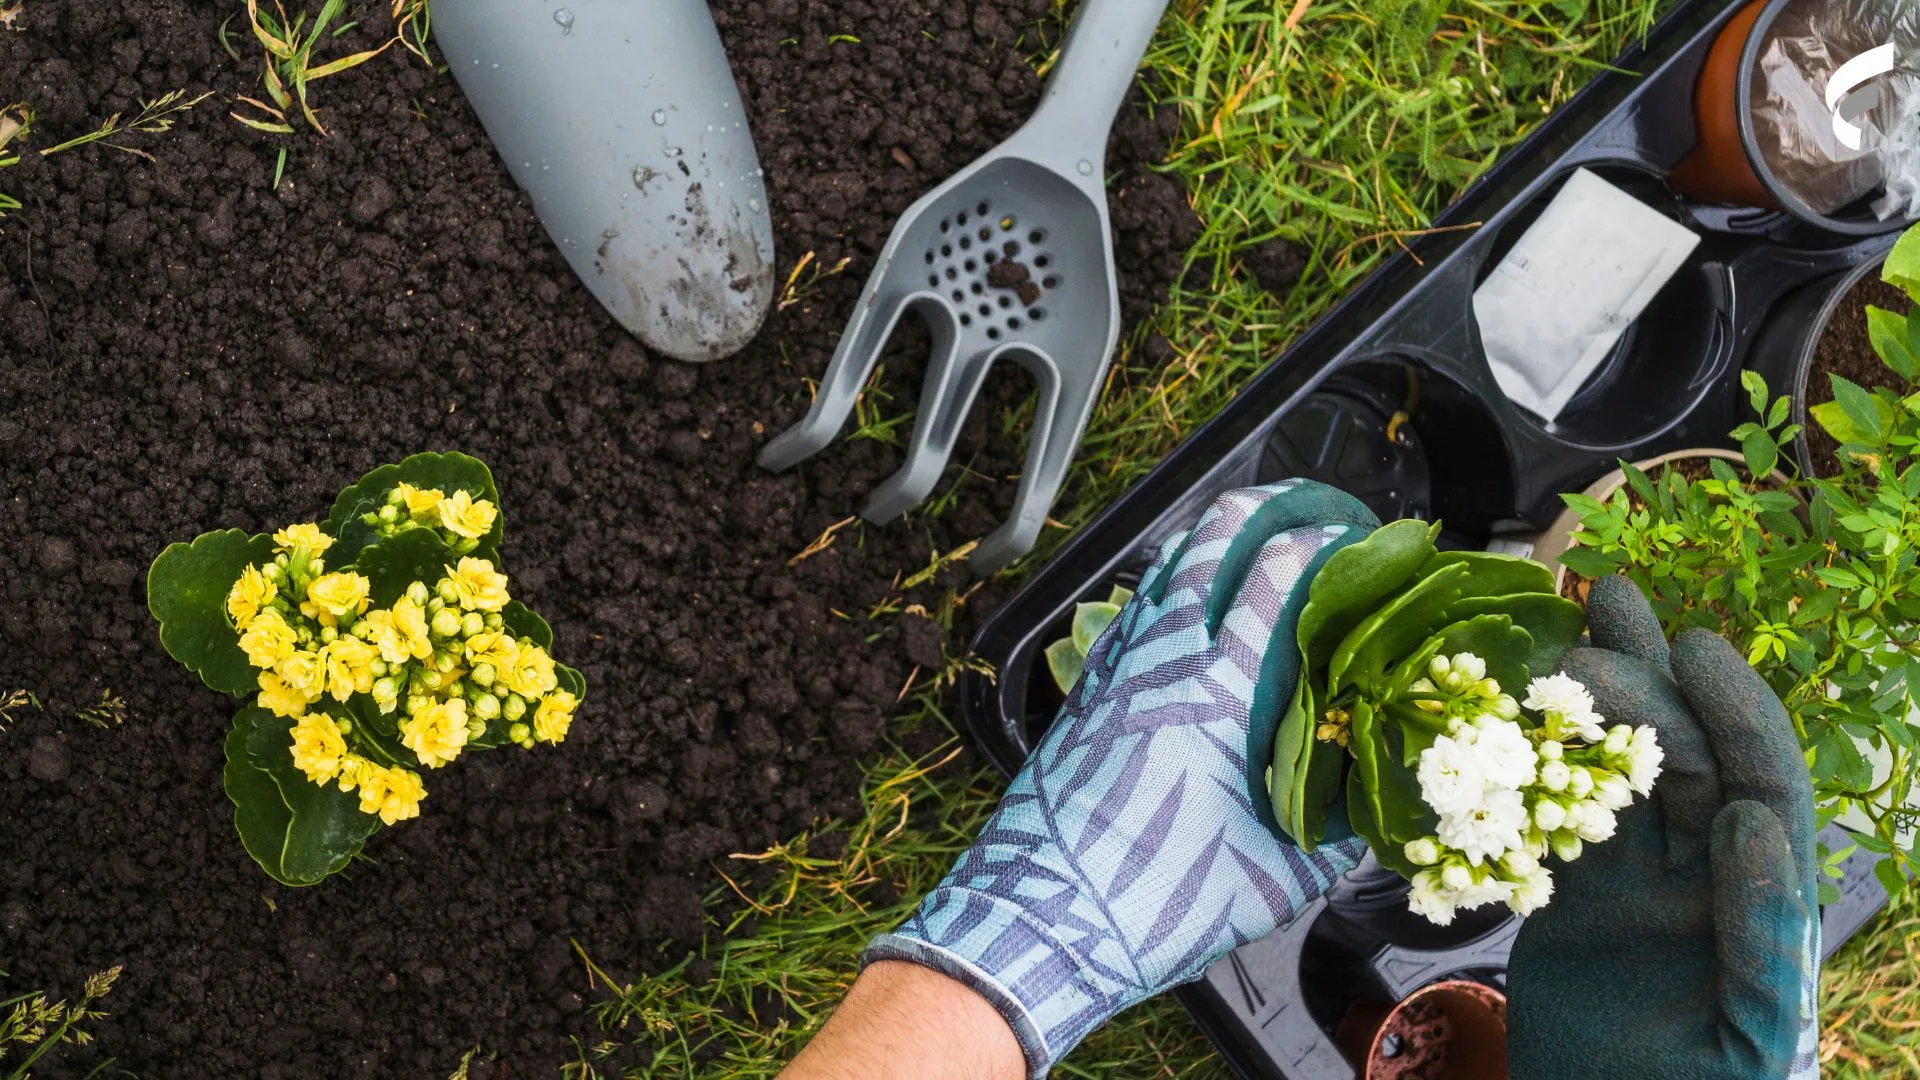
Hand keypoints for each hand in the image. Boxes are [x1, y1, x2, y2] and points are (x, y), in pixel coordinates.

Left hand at [866, 481, 1379, 1075]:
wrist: (1041, 919)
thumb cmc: (1154, 903)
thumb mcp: (1274, 881)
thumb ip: (1334, 840)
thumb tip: (1377, 816)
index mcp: (1217, 694)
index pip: (1275, 579)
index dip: (1320, 543)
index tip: (1358, 537)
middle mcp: (1161, 662)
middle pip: (1210, 543)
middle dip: (1262, 507)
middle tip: (1304, 505)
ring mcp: (1113, 671)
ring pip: (1162, 571)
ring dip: (1208, 541)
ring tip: (1250, 535)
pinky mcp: (1084, 693)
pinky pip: (1130, 615)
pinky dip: (1165, 590)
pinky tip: (1182, 606)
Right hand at [1508, 576, 1818, 1079]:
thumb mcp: (1748, 1038)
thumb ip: (1763, 937)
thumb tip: (1754, 825)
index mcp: (1758, 910)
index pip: (1760, 789)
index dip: (1735, 714)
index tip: (1693, 648)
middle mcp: (1703, 885)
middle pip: (1686, 761)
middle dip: (1654, 681)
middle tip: (1602, 613)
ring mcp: (1635, 891)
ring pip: (1620, 776)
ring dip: (1600, 701)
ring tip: (1576, 618)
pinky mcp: (1572, 906)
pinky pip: (1555, 822)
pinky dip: (1536, 768)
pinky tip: (1513, 713)